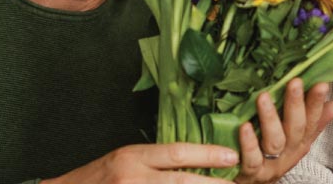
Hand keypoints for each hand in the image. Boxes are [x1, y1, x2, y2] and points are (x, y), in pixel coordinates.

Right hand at [49, 143, 238, 183]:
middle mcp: (133, 176)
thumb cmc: (96, 178)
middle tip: (236, 183)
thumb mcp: (123, 159)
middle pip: (182, 181)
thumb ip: (153, 160)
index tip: (231, 156)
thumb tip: (190, 161)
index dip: (207, 155)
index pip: (177, 153)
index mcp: (132, 156)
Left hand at [234, 79, 332, 183]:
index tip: (321, 85)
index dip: (317, 104)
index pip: (313, 121)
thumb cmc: (273, 159)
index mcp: (300, 144)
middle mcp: (289, 154)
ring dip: (270, 118)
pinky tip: (244, 126)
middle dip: (296, 105)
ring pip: (274, 142)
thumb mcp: (296, 142)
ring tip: (264, 97)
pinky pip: (251, 160)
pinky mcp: (251, 174)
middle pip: (296, 129)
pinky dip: (248, 144)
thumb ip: (315, 123)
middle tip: (295, 82)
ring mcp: (270, 165)